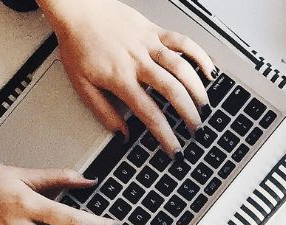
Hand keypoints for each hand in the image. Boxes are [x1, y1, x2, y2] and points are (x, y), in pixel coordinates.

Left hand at [40, 0, 215, 154]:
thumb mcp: (82, 84)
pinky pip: (182, 42)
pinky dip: (200, 55)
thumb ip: (103, 112)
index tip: (175, 149)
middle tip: (195, 128)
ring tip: (204, 106)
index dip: (166, 135)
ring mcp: (149, 45)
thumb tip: (120, 134)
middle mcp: (138, 62)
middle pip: (172, 91)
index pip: (150, 113)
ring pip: (182, 68)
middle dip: (189, 114)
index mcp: (121, 79)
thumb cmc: (78, 43)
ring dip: (197, 89)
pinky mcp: (154, 31)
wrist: (76, 7)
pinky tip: (209, 70)